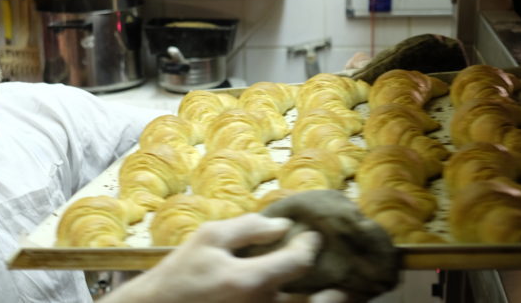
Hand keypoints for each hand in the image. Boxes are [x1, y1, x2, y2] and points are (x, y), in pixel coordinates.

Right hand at [100, 213, 320, 302]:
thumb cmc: (181, 273)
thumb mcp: (209, 238)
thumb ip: (248, 228)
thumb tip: (283, 225)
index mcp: (251, 280)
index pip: (300, 260)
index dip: (310, 244)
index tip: (311, 235)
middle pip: (311, 295)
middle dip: (330, 283)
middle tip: (340, 271)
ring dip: (318, 297)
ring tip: (331, 287)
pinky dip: (295, 301)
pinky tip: (301, 293)